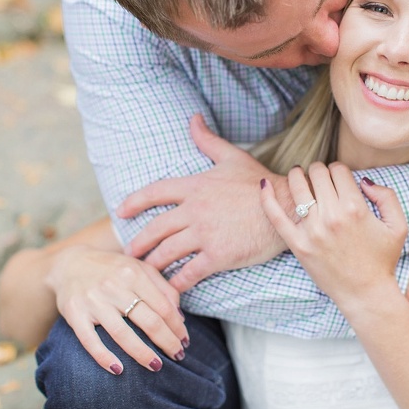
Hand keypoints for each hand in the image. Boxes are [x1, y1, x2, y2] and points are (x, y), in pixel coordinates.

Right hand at [45, 245, 188, 373]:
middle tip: (178, 355)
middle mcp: (114, 286)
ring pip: (122, 333)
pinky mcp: (74, 313)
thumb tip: (180, 317)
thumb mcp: (140, 268)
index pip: (164, 306)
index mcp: (134, 273)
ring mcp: (93, 301)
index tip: (185, 340)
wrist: (70, 263)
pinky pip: (90, 340)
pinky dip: (104, 357)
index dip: (178, 327)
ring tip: (156, 366)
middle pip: (148, 321)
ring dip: (142, 354)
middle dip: (167, 342)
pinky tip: (118, 370)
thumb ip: (163, 288)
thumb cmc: (113, 269)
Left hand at [117, 114, 289, 291]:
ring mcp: (205, 234)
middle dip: (139, 242)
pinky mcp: (218, 256)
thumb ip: (208, 140)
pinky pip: (190, 273)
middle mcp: (194, 210)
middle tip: (130, 251)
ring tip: (146, 272)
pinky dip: (177, 283)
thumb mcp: (232, 157)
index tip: (121, 211)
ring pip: (167, 253)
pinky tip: (171, 290)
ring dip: (153, 264)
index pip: (155, 192)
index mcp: (195, 186)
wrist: (287, 207)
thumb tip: (193, 118)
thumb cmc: (260, 183)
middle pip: (155, 228)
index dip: (134, 202)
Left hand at [259, 162, 407, 304]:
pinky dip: (267, 198)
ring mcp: (312, 231)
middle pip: (317, 173)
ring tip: (299, 175)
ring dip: (297, 175)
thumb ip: (386, 196)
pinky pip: (276, 216)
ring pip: (297, 186)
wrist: (366, 294)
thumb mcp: (397, 225)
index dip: (339, 169)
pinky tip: (264, 184)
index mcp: (355, 208)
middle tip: (320, 178)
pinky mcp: (297, 244)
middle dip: (319, 170)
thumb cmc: (383, 260)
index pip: (338, 170)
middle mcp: (332, 216)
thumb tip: (364, 180)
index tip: (339, 178)